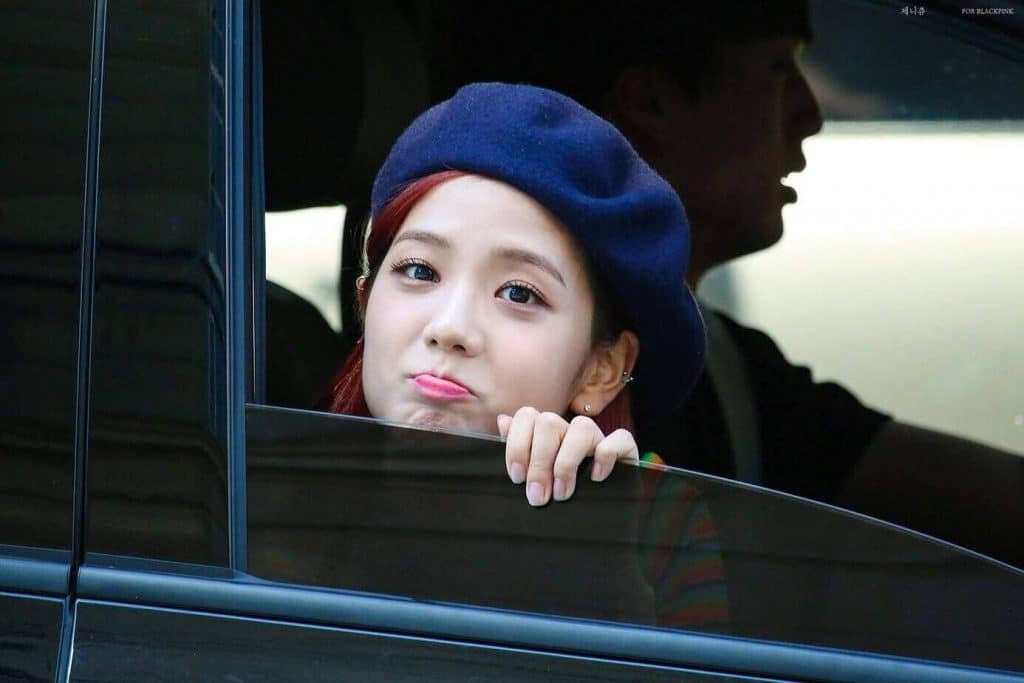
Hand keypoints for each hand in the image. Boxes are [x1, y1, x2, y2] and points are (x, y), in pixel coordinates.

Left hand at [497, 407, 638, 506]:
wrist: (598, 533)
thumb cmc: (560, 503)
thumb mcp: (533, 480)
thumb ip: (519, 450)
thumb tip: (503, 420)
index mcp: (547, 434)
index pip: (528, 416)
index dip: (517, 444)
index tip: (517, 477)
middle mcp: (571, 432)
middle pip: (549, 422)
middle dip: (539, 461)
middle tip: (538, 496)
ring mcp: (599, 439)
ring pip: (582, 426)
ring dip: (566, 462)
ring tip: (562, 493)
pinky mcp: (626, 451)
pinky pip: (620, 438)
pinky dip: (606, 456)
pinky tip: (596, 479)